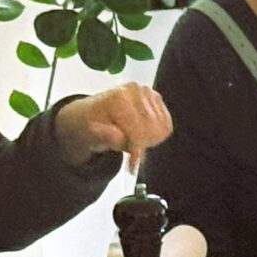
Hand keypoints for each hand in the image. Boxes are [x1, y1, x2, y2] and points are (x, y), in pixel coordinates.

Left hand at [53, 82, 172, 169]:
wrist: (95, 113)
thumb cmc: (93, 124)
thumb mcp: (91, 134)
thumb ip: (105, 136)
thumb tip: (119, 137)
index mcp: (119, 96)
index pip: (137, 127)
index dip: (136, 148)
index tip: (132, 165)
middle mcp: (137, 90)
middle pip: (152, 128)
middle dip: (141, 144)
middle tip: (129, 151)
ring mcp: (149, 93)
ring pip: (161, 128)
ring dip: (148, 140)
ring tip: (132, 140)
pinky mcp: (157, 99)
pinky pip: (166, 126)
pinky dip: (156, 135)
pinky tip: (141, 134)